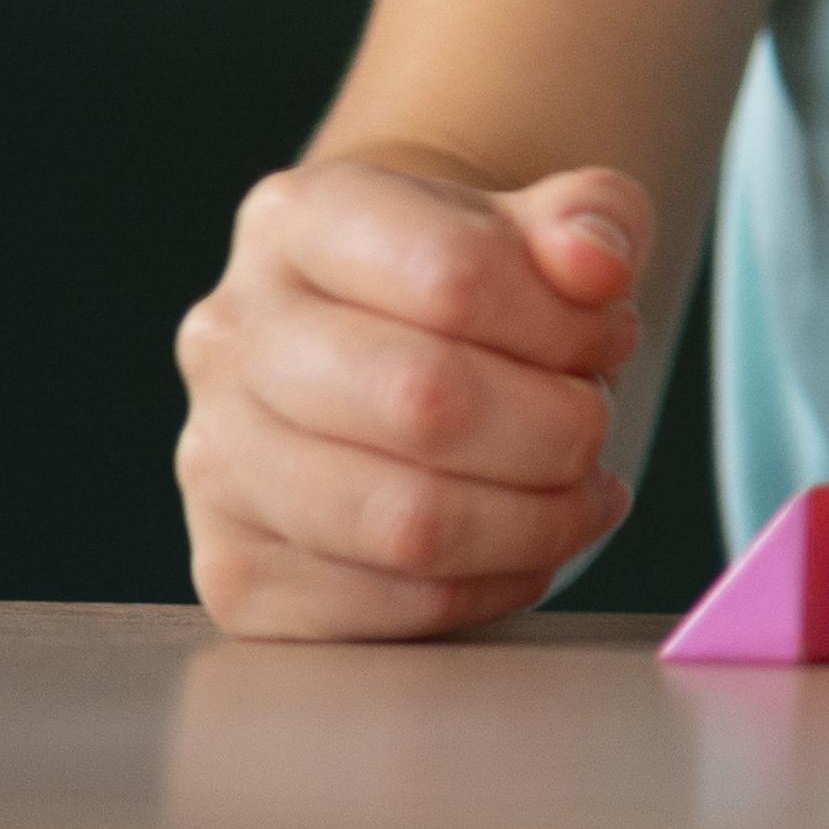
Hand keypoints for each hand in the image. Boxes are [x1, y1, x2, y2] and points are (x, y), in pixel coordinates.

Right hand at [176, 160, 650, 639]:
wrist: (392, 349)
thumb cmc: (482, 284)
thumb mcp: (553, 220)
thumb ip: (596, 217)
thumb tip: (596, 265)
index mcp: (298, 220)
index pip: (451, 272)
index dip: (567, 320)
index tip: (611, 335)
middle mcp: (231, 337)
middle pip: (424, 401)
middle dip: (557, 426)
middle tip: (596, 424)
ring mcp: (216, 461)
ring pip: (405, 522)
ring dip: (535, 520)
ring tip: (582, 490)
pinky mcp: (235, 573)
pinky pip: (384, 610)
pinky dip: (489, 588)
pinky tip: (524, 547)